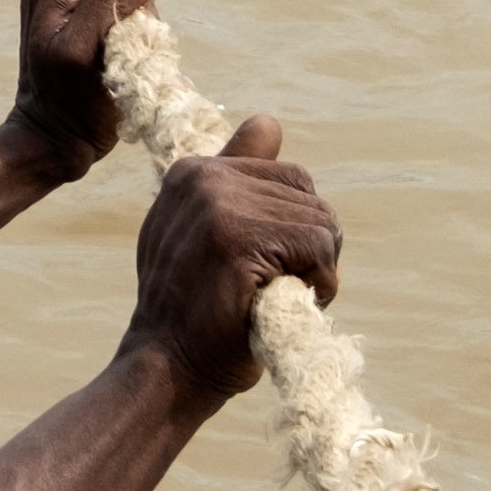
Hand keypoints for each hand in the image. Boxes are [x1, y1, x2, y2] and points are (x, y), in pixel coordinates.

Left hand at [4, 0, 191, 171]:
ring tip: (114, 65)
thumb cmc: (65, 103)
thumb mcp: (80, 56)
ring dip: (140, 21)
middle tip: (122, 42)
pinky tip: (115, 65)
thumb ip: (106, 8)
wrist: (49, 141)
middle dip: (140, 0)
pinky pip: (131, 6)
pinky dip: (137, 30)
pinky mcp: (91, 14)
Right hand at [125, 117, 339, 410]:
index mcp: (193, 170)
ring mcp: (218, 204)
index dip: (289, 223)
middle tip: (272, 286)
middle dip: (310, 245)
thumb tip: (268, 122)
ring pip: (322, 223)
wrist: (168, 368)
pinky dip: (320, 284)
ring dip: (316, 270)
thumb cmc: (196, 312)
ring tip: (273, 298)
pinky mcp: (238, 237)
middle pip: (309, 194)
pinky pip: (319, 248)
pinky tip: (281, 305)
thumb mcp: (203, 231)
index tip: (259, 259)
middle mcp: (203, 176)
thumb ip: (233, 180)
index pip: (285, 174)